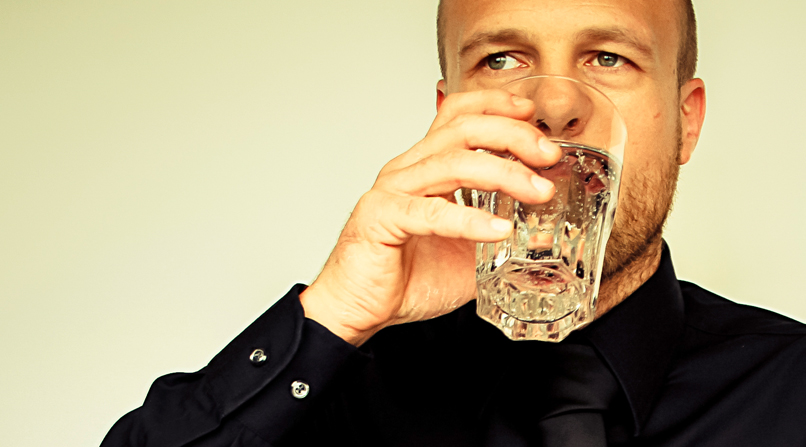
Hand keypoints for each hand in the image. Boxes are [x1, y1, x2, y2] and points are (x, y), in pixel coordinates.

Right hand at [299, 89, 561, 344]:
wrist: (360, 309)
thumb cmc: (404, 278)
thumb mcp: (468, 255)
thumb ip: (499, 236)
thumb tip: (544, 238)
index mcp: (425, 168)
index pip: (457, 115)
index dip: (495, 105)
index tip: (531, 113)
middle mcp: (408, 170)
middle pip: (462, 129)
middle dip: (512, 134)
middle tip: (548, 154)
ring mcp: (392, 191)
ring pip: (452, 162)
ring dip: (503, 172)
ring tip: (537, 192)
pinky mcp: (382, 218)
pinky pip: (431, 213)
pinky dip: (470, 220)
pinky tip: (498, 231)